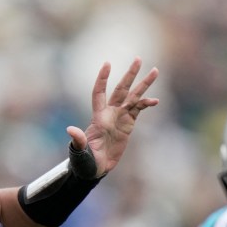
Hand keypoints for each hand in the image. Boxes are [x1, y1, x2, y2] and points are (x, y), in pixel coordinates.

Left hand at [68, 58, 158, 176]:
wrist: (95, 168)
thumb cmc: (85, 160)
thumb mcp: (80, 152)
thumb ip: (78, 140)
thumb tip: (70, 129)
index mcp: (98, 117)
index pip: (99, 92)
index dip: (102, 79)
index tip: (107, 64)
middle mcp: (110, 113)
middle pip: (121, 89)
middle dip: (130, 74)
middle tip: (138, 58)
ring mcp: (120, 117)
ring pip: (133, 97)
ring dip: (144, 84)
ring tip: (155, 70)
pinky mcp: (128, 125)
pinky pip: (139, 110)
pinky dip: (147, 104)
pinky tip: (155, 100)